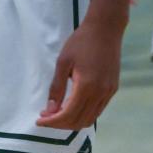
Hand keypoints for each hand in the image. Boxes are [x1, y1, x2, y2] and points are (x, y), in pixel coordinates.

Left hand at [36, 13, 123, 129]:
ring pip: (90, 119)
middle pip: (79, 121)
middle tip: (46, 117)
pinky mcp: (113, 89)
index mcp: (86, 86)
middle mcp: (100, 93)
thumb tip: (50, 110)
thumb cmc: (81, 42)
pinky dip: (84, 114)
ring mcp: (108, 92)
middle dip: (60, 124)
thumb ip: (57, 88)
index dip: (52, 121)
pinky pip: (98, 110)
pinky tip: (72, 107)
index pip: (68, 115)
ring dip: (73, 121)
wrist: (105, 29)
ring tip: (57, 114)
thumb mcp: (63, 62)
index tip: (39, 120)